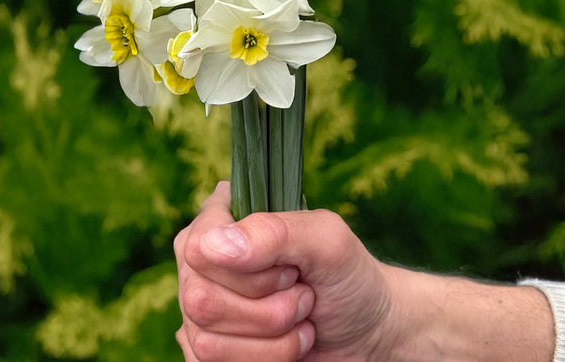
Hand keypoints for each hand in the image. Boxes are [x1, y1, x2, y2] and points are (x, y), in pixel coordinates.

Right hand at [173, 181, 393, 360]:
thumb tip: (212, 245)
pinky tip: (285, 346)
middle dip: (268, 309)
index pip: (198, 245)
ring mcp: (200, 305)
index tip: (290, 267)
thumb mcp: (326, 240)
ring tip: (299, 320)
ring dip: (270, 338)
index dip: (248, 269)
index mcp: (223, 217)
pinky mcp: (208, 346)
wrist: (365, 333)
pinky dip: (261, 361)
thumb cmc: (346, 275)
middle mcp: (203, 259)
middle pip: (200, 298)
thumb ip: (273, 232)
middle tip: (303, 295)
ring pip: (206, 339)